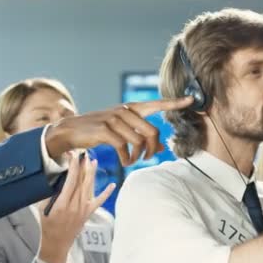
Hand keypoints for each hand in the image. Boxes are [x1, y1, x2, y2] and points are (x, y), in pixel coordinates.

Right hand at [37, 152, 115, 262]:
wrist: (57, 243)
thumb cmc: (47, 224)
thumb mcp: (42, 207)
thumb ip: (49, 193)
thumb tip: (56, 177)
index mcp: (62, 203)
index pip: (70, 180)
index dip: (73, 166)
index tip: (73, 155)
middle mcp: (75, 205)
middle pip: (81, 181)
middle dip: (83, 166)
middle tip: (84, 153)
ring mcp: (83, 209)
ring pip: (89, 187)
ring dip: (92, 173)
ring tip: (93, 161)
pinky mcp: (89, 213)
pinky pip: (99, 201)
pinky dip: (106, 192)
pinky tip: (112, 184)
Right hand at [45, 97, 192, 165]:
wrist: (71, 130)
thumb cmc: (99, 130)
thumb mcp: (121, 130)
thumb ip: (140, 135)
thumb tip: (159, 148)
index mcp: (131, 108)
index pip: (156, 104)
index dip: (174, 102)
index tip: (191, 99)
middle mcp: (125, 110)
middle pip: (152, 132)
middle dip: (153, 149)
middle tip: (148, 158)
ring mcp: (114, 119)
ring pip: (139, 141)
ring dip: (138, 156)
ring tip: (133, 161)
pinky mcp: (105, 130)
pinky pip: (124, 147)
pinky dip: (127, 159)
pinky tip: (125, 162)